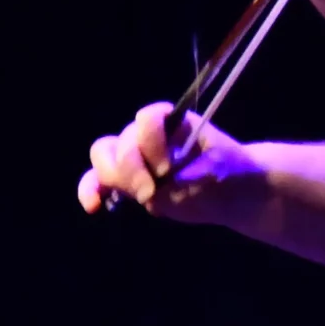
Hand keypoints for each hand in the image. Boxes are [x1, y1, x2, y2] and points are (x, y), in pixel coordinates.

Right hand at [78, 101, 260, 223]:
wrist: (232, 190)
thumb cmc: (227, 172)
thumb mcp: (216, 172)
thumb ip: (184, 177)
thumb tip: (158, 188)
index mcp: (171, 122)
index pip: (148, 119)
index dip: (151, 143)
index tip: (166, 169)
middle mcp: (147, 135)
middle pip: (119, 142)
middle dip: (129, 167)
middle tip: (150, 191)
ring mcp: (134, 157)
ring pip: (104, 158)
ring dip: (114, 179)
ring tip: (142, 197)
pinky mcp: (127, 181)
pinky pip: (98, 181)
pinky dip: (92, 190)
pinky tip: (94, 206)